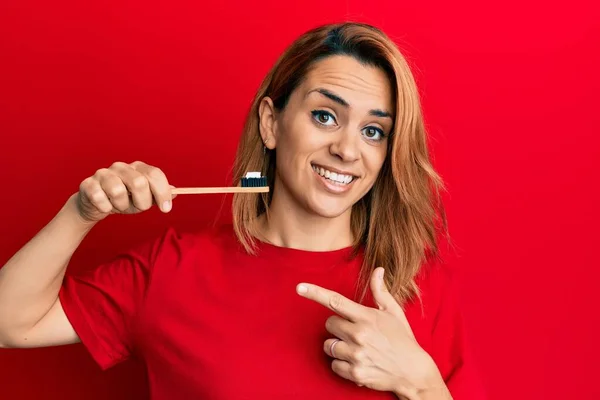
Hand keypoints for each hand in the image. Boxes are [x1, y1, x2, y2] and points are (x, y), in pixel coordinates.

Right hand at [75, 161, 174, 222]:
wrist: (96, 205)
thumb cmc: (124, 200)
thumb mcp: (144, 198)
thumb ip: (159, 195)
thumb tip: (176, 192)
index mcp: (138, 168)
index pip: (155, 174)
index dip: (162, 192)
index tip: (166, 209)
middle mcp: (121, 166)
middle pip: (139, 182)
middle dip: (142, 201)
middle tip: (139, 208)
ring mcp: (103, 173)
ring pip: (118, 191)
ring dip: (122, 206)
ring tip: (119, 206)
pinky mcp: (88, 184)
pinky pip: (100, 198)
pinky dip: (105, 208)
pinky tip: (105, 206)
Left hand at [296, 267, 448, 398]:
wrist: (413, 371)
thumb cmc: (402, 339)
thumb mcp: (394, 312)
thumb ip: (381, 291)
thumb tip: (378, 270)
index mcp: (367, 317)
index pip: (336, 301)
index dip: (315, 293)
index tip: (299, 287)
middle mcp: (359, 334)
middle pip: (329, 324)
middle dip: (337, 327)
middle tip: (354, 332)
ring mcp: (356, 354)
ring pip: (329, 345)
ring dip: (337, 346)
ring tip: (356, 348)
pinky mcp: (355, 372)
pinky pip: (334, 365)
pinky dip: (341, 364)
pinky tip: (357, 361)